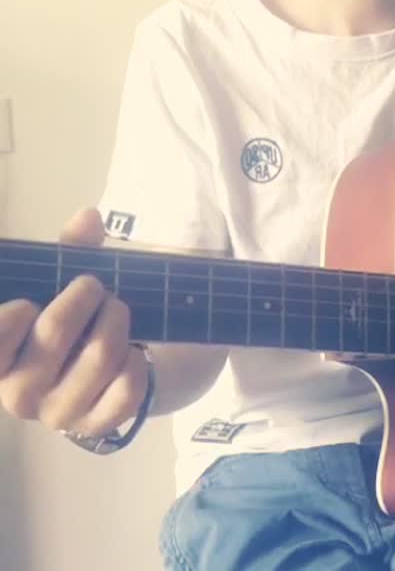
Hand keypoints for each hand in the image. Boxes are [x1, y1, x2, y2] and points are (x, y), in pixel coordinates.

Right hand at [0, 208, 148, 436]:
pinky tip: (132, 351)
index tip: (31, 301)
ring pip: (100, 355)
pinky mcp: (99, 424)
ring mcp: (61, 415)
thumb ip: (70, 251)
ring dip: (116, 320)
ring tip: (117, 309)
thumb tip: (88, 216)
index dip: (13, 316)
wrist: (104, 369)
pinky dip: (135, 360)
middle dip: (84, 296)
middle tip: (96, 286)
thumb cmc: (71, 324)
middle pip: (55, 333)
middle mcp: (20, 396)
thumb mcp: (62, 286)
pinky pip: (127, 388)